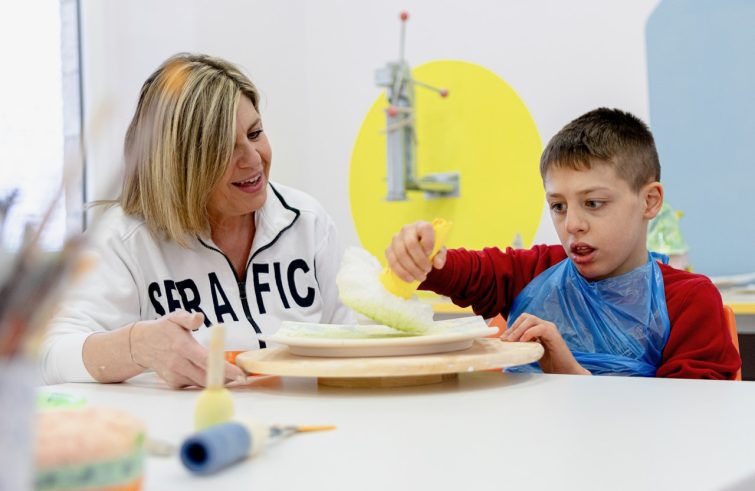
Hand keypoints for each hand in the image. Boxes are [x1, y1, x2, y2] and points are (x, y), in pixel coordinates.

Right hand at [130, 310, 245, 387]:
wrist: (140, 345)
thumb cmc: (163, 329)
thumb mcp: (174, 317)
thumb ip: (188, 318)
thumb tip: (200, 317)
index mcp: (182, 346)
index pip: (207, 361)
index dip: (226, 369)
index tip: (241, 375)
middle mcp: (178, 363)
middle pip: (207, 376)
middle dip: (227, 378)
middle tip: (242, 376)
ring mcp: (175, 375)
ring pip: (202, 382)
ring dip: (217, 379)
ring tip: (228, 372)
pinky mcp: (174, 383)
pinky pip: (193, 384)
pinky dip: (203, 379)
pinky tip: (206, 371)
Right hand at [385, 221, 446, 281]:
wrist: (417, 251)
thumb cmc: (429, 248)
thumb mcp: (439, 251)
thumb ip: (440, 256)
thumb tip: (437, 264)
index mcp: (421, 225)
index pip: (425, 229)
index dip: (428, 243)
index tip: (430, 255)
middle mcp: (407, 229)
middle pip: (411, 244)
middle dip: (420, 261)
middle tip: (427, 271)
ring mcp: (396, 239)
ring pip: (401, 255)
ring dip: (411, 269)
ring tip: (420, 277)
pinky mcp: (388, 249)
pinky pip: (392, 261)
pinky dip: (401, 272)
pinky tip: (410, 278)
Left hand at [502, 313, 589, 374]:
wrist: (565, 372)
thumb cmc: (550, 363)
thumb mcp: (532, 351)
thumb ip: (524, 345)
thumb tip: (507, 344)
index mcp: (539, 328)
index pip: (523, 320)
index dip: (512, 327)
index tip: (503, 338)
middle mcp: (545, 325)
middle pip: (526, 317)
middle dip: (513, 327)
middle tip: (505, 339)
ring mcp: (550, 329)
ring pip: (531, 320)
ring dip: (518, 330)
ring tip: (511, 341)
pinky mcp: (554, 335)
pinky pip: (540, 328)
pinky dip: (529, 333)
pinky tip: (523, 341)